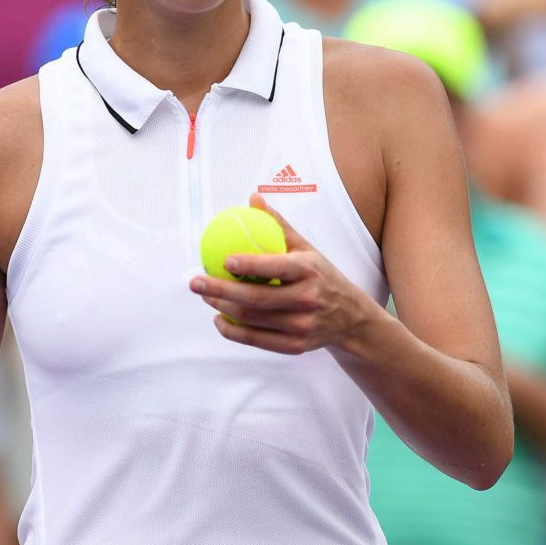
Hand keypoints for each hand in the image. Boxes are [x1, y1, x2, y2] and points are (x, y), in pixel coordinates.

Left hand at [188, 197, 371, 353]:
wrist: (350, 319)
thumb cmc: (321, 276)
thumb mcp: (308, 249)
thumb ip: (279, 226)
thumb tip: (253, 198)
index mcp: (309, 271)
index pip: (275, 267)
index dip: (248, 266)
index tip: (223, 260)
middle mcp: (306, 300)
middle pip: (255, 299)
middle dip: (219, 291)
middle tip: (195, 282)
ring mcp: (300, 326)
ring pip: (251, 320)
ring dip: (221, 308)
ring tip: (205, 296)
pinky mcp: (294, 346)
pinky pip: (255, 340)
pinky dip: (232, 331)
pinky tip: (219, 318)